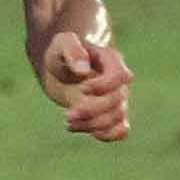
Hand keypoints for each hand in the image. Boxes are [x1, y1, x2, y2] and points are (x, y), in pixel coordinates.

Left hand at [38, 28, 132, 142]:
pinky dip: (104, 135)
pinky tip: (79, 128)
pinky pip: (121, 130)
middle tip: (68, 114)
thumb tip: (84, 70)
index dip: (102, 86)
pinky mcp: (109, 114)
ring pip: (117, 118)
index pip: (120, 75)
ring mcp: (116, 99)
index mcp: (110, 60)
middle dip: (92, 110)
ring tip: (68, 121)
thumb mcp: (61, 44)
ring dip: (92, 125)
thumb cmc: (61, 53)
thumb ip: (72, 51)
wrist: (59, 68)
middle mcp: (117, 81)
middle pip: (117, 100)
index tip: (81, 88)